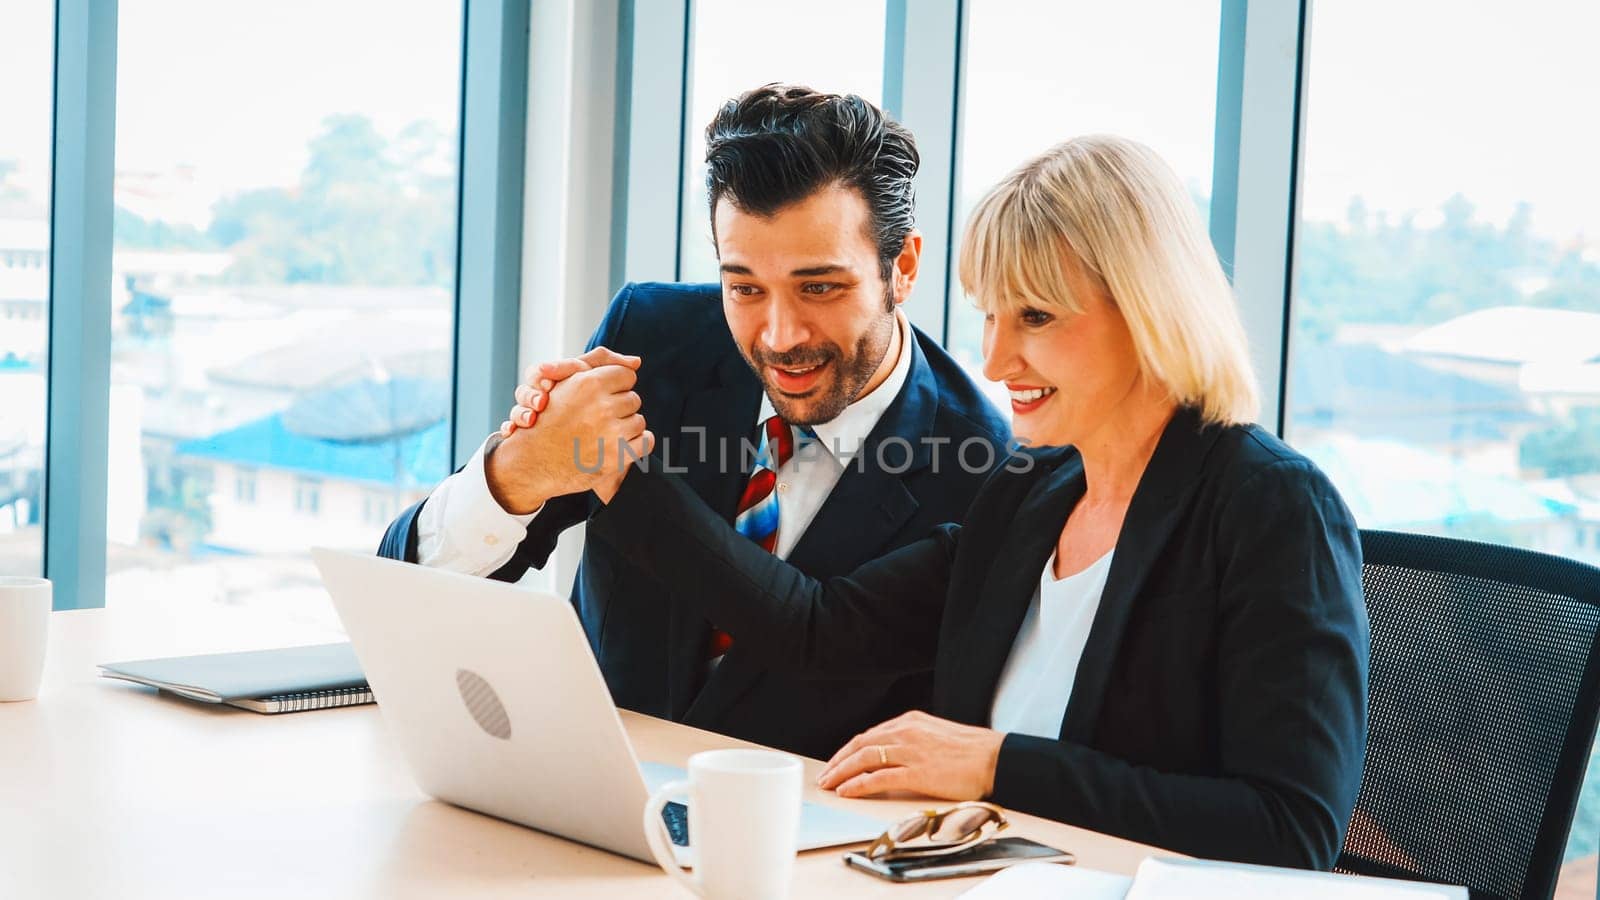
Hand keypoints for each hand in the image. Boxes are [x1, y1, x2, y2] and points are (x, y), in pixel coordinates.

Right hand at [483, 362, 652, 512]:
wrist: (534, 462)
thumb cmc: (550, 417)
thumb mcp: (567, 380)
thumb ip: (601, 362)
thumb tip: (637, 362)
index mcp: (590, 383)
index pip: (626, 375)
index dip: (616, 386)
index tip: (603, 396)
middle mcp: (602, 406)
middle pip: (633, 398)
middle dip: (619, 407)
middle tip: (598, 418)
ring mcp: (611, 433)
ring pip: (639, 420)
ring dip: (626, 427)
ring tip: (603, 433)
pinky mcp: (618, 457)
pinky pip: (647, 441)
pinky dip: (636, 444)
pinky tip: (618, 445)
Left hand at [817, 711, 1005, 800]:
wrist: (996, 759)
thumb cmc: (972, 752)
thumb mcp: (936, 736)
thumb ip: (914, 742)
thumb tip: (895, 756)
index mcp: (911, 721)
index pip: (870, 735)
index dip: (849, 750)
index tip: (837, 762)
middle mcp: (906, 731)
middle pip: (861, 744)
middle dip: (839, 762)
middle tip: (825, 776)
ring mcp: (910, 751)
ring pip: (864, 758)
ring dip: (842, 772)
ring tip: (829, 785)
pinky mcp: (916, 772)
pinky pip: (878, 777)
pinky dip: (858, 784)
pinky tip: (847, 791)